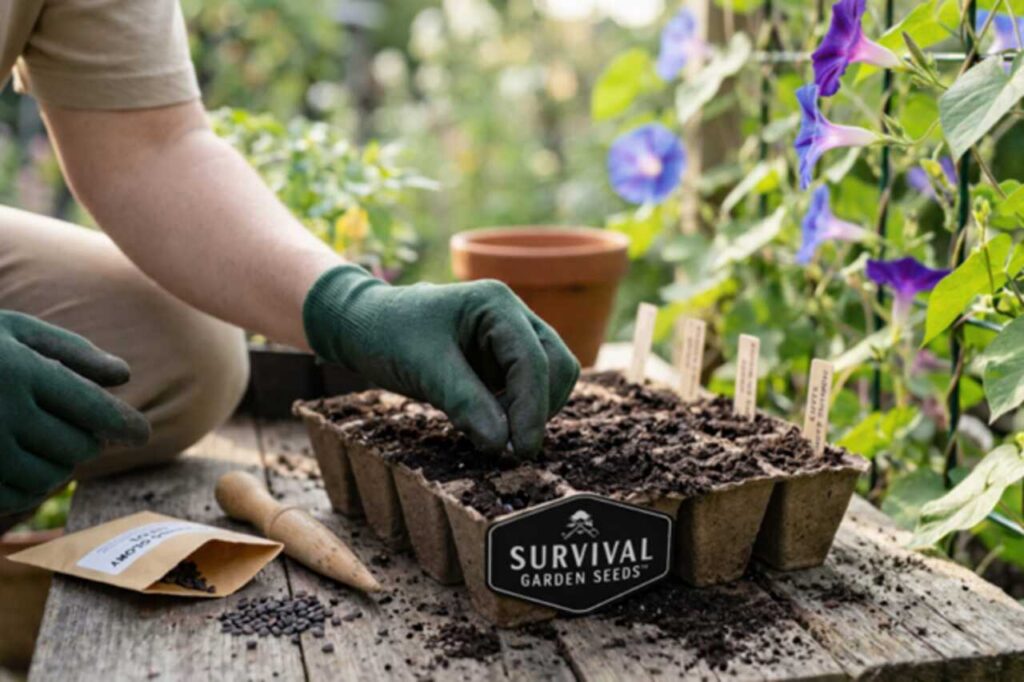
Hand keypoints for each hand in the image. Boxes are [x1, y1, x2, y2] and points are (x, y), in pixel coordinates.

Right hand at [0, 311, 149, 514]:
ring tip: (50, 446)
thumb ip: (73, 353)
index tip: (142, 434)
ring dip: (59, 466)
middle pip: (78, 448)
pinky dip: (28, 488)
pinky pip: (13, 498)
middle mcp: (0, 412)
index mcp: (20, 371)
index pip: (95, 411)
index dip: (127, 426)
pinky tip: (24, 465)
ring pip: (49, 478)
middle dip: (87, 441)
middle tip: (81, 430)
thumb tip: (124, 378)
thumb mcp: (15, 330)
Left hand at [303, 265, 579, 456]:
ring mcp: (511, 337)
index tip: (521, 450)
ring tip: (489, 431)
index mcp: (496, 304)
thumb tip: (502, 444)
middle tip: (509, 447)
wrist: (363, 327)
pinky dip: (517, 411)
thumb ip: (465, 402)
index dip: (532, 408)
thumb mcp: (423, 368)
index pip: (533, 360)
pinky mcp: (503, 360)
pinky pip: (528, 389)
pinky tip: (485, 422)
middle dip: (538, 408)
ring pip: (550, 378)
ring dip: (530, 411)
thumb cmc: (387, 334)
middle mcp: (512, 316)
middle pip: (556, 365)